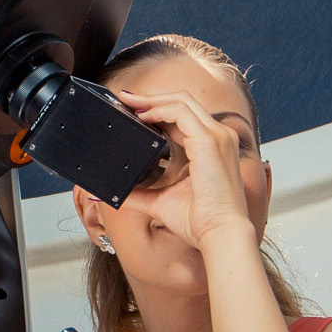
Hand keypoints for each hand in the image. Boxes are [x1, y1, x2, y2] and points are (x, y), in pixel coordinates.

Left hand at [110, 86, 253, 248]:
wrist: (219, 233)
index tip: (133, 110)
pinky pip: (181, 112)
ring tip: (128, 102)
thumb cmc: (200, 221)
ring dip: (152, 100)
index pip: (184, 116)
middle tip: (125, 98)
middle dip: (152, 98)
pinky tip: (142, 116)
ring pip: (182, 101)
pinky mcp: (210, 141)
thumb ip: (138, 194)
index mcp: (212, 148)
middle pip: (183, 102)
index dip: (158, 109)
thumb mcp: (161, 201)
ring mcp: (217, 136)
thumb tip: (112, 194)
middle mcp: (218, 137)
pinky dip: (159, 109)